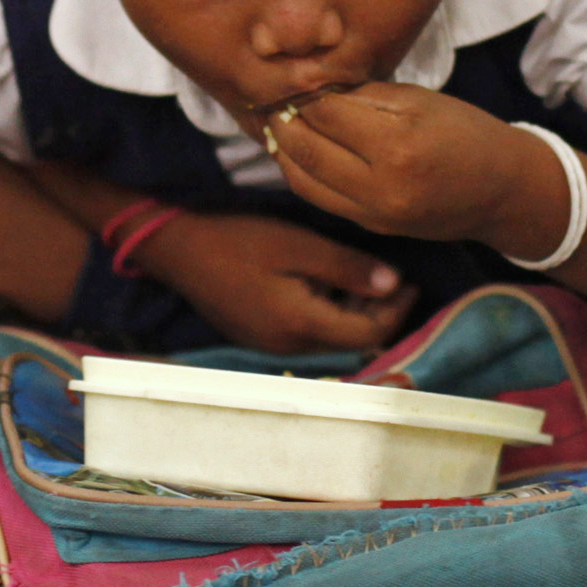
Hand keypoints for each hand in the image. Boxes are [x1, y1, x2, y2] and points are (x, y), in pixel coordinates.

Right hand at [130, 211, 416, 355]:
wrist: (175, 247)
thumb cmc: (237, 239)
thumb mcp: (297, 244)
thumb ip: (347, 267)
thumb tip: (393, 283)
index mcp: (301, 326)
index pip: (369, 333)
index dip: (397, 310)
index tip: (412, 280)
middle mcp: (289, 347)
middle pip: (353, 342)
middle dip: (380, 312)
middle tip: (396, 275)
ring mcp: (272, 345)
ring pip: (332, 339)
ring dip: (355, 313)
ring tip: (368, 275)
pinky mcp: (260, 335)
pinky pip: (309, 333)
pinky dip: (330, 313)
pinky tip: (331, 283)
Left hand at [267, 83, 572, 262]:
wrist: (503, 193)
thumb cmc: (467, 133)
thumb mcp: (422, 101)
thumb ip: (367, 96)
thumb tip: (315, 85)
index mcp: (399, 143)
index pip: (326, 112)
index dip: (302, 91)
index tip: (290, 75)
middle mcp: (382, 184)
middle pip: (307, 148)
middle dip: (282, 119)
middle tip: (272, 98)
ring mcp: (374, 213)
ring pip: (304, 179)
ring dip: (284, 149)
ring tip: (278, 122)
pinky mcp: (371, 226)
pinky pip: (321, 198)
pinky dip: (301, 172)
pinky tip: (297, 151)